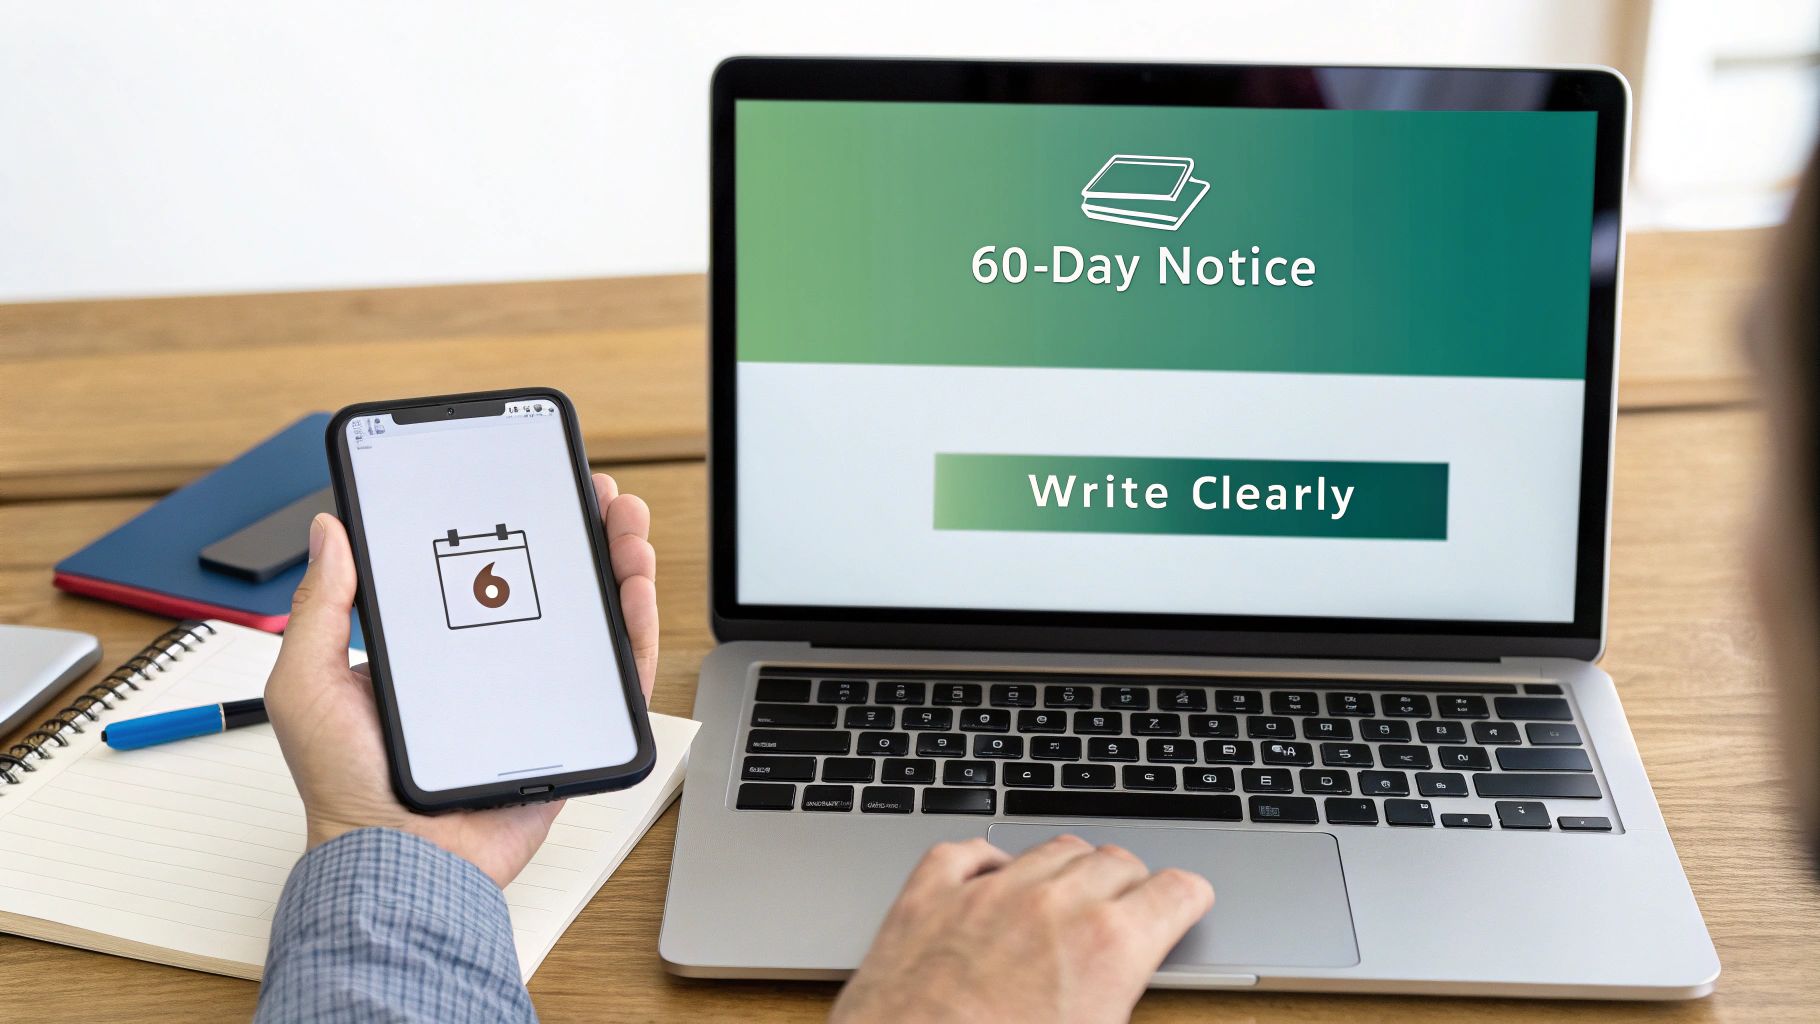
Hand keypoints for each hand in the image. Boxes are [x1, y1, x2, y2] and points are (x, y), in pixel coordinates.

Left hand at [265, 473, 658, 886]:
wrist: (397, 861)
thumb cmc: (347, 788)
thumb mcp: (307, 682)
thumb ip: (320, 606)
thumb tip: (329, 531)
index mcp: (438, 647)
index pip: (488, 569)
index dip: (520, 524)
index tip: (534, 485)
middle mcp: (493, 665)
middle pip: (554, 584)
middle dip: (584, 531)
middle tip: (596, 495)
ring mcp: (537, 696)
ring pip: (594, 620)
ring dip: (619, 566)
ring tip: (625, 528)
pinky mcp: (573, 731)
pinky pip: (617, 679)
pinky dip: (636, 631)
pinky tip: (635, 592)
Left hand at [831, 835, 1213, 1023]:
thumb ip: (1123, 1003)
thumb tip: (1123, 997)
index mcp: (1109, 947)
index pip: (1175, 891)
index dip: (1187, 900)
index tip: (1184, 904)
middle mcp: (1052, 905)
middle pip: (1116, 860)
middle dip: (1130, 883)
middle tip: (1128, 908)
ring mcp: (985, 893)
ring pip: (1051, 848)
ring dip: (1069, 868)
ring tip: (1068, 895)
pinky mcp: (926, 897)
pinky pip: (967, 852)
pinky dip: (986, 863)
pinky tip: (991, 880)